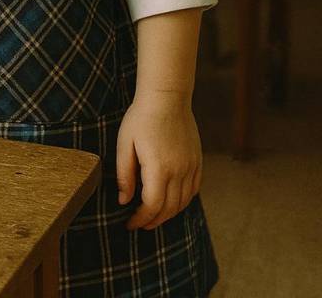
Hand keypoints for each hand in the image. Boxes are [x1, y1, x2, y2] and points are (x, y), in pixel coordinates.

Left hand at [116, 96, 202, 230]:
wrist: (167, 97)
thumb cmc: (141, 117)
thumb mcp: (124, 143)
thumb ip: (124, 174)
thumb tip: (124, 201)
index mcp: (158, 168)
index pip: (152, 206)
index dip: (140, 219)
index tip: (129, 223)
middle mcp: (178, 171)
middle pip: (169, 209)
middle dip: (153, 221)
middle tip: (140, 224)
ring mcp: (191, 166)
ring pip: (183, 202)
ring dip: (168, 214)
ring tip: (154, 215)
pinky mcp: (197, 160)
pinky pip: (194, 190)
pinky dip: (183, 201)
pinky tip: (172, 201)